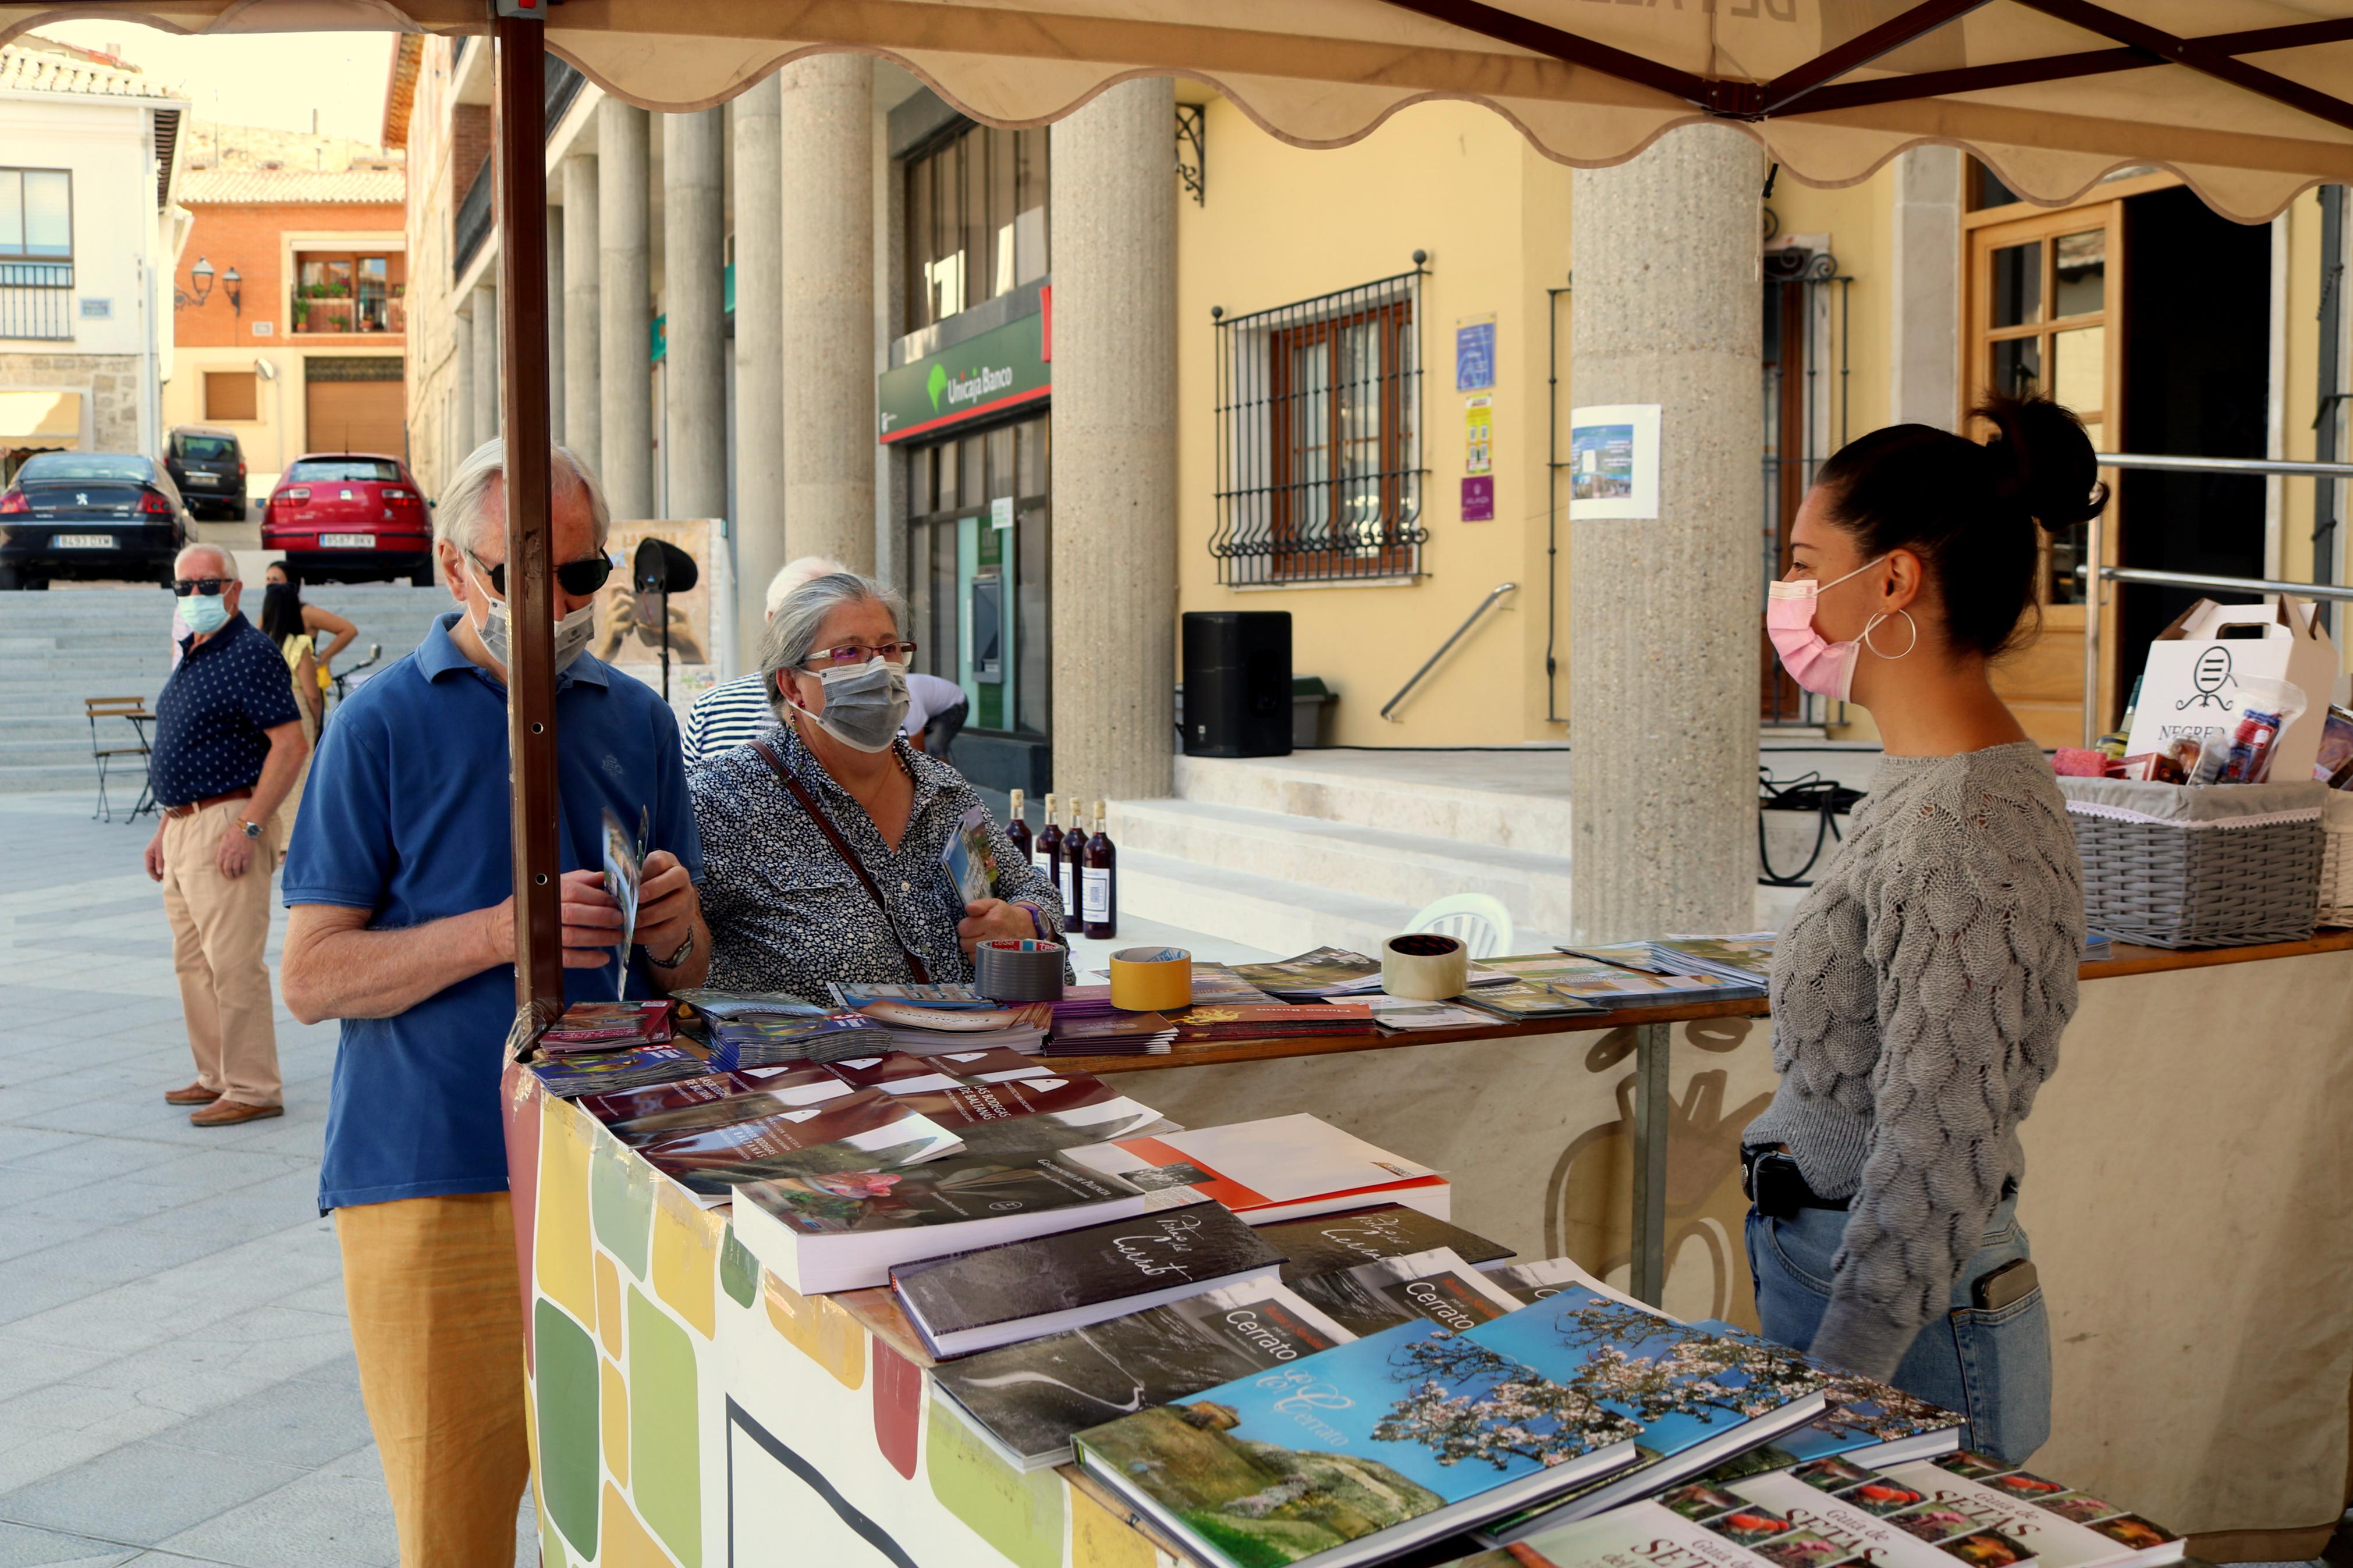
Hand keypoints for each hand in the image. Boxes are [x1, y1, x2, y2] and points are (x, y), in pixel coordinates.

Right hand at [144, 828, 165, 882]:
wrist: (165, 831)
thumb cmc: (163, 841)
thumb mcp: (161, 852)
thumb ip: (160, 862)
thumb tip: (159, 873)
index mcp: (147, 855)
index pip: (149, 868)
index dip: (153, 875)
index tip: (159, 880)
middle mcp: (148, 856)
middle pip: (151, 868)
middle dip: (156, 875)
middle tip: (163, 880)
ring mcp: (152, 855)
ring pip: (154, 866)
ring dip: (159, 871)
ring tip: (166, 876)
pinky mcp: (157, 854)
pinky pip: (157, 863)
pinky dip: (161, 867)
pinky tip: (166, 870)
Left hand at [217, 820, 255, 879]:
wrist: (246, 829)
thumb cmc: (234, 832)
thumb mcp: (224, 839)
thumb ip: (222, 848)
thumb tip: (222, 855)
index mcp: (223, 850)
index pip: (219, 863)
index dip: (221, 870)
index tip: (223, 872)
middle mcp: (230, 854)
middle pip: (227, 868)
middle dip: (228, 874)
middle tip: (230, 877)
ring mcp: (239, 855)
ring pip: (236, 869)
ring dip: (236, 874)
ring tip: (237, 875)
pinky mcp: (247, 855)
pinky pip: (245, 866)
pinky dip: (244, 870)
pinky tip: (244, 871)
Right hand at [478, 868, 624, 969]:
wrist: (498, 931)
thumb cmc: (531, 904)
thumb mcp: (550, 886)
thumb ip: (578, 880)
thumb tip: (605, 876)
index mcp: (546, 892)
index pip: (574, 891)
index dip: (598, 897)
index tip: (617, 902)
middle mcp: (542, 911)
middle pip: (574, 913)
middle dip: (601, 916)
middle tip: (621, 920)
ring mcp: (541, 933)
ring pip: (573, 936)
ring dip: (599, 938)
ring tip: (617, 937)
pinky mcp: (541, 953)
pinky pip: (566, 958)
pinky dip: (587, 959)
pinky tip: (603, 958)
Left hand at [633, 851, 697, 962]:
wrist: (661, 916)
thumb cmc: (643, 893)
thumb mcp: (636, 883)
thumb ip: (627, 881)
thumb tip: (610, 885)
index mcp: (667, 864)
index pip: (661, 860)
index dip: (648, 870)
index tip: (634, 883)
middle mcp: (682, 879)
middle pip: (677, 877)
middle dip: (655, 889)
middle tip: (636, 900)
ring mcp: (687, 900)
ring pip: (677, 905)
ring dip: (651, 915)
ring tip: (632, 922)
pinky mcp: (685, 922)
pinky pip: (670, 929)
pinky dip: (650, 934)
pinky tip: (635, 935)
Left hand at [956, 898, 1036, 954]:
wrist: (1023, 929)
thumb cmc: (1005, 915)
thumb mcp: (994, 904)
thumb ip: (979, 904)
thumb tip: (968, 909)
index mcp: (993, 921)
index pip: (963, 928)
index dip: (966, 924)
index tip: (974, 923)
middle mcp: (995, 938)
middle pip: (964, 943)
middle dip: (968, 937)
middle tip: (979, 932)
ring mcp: (997, 952)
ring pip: (969, 953)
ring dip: (972, 947)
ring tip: (982, 939)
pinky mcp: (997, 961)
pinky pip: (977, 960)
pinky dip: (978, 955)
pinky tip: (985, 948)